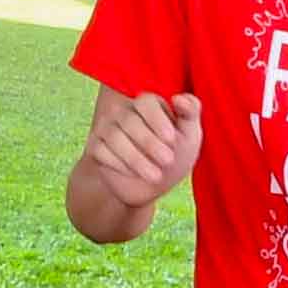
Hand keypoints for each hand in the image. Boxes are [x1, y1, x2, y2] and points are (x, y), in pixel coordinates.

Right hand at [80, 89, 201, 217]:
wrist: (153, 188)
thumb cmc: (175, 156)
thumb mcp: (189, 136)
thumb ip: (190, 113)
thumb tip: (180, 98)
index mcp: (148, 104)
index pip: (146, 102)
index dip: (157, 120)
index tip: (172, 139)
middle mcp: (124, 112)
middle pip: (129, 121)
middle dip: (149, 142)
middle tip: (168, 160)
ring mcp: (107, 129)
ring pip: (114, 137)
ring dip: (136, 158)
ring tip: (155, 176)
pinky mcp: (96, 148)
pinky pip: (101, 152)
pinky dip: (119, 164)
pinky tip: (132, 174)